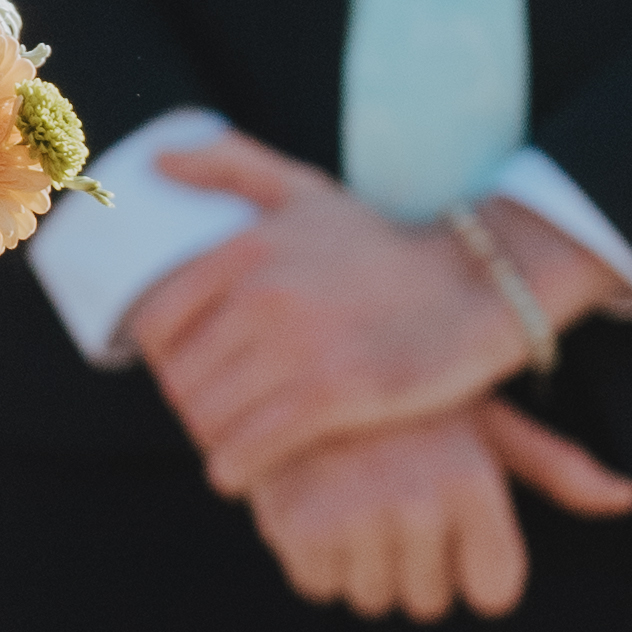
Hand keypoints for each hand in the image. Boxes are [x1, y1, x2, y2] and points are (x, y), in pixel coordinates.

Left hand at [135, 135, 624, 494]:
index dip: (162, 359)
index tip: (190, 371)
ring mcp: (300, 347)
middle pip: (179, 379)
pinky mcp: (337, 396)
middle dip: (190, 404)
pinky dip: (234, 470)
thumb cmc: (382, 245)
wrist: (476, 287)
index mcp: (246, 248)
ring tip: (232, 440)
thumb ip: (229, 164)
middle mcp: (265, 294)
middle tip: (217, 413)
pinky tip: (243, 471)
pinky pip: (248, 450)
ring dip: (211, 440)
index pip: (155, 325)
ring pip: (208, 419)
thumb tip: (154, 160)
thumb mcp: (307, 190)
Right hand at [246, 391, 631, 617]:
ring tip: (351, 501)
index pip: (493, 592)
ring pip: (373, 599)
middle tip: (389, 503)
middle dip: (412, 565)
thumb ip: (554, 465)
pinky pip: (319, 588)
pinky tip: (313, 505)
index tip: (446, 523)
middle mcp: (418, 502)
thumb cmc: (405, 397)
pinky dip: (314, 559)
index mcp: (473, 480)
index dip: (469, 566)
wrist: (293, 354)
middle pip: (431, 602)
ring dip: (363, 564)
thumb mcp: (485, 419)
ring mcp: (354, 515)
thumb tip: (627, 497)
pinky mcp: (296, 525)